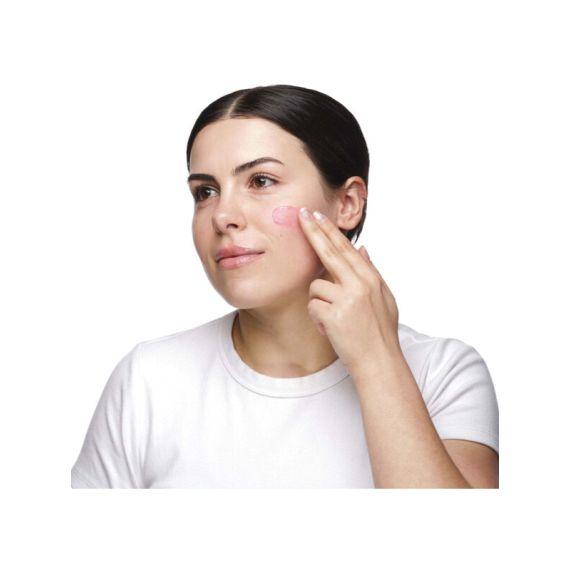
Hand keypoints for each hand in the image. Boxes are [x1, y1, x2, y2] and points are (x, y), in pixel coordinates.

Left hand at [298, 207, 401, 372]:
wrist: (379, 362)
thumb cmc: (380, 333)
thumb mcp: (383, 298)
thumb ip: (370, 272)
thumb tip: (361, 248)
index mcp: (371, 279)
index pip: (345, 248)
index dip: (329, 230)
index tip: (317, 215)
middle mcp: (360, 284)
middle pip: (330, 252)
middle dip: (313, 231)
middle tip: (301, 214)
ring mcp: (347, 299)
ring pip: (315, 287)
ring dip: (319, 303)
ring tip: (334, 319)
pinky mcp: (333, 315)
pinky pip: (312, 307)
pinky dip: (318, 319)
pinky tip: (331, 329)